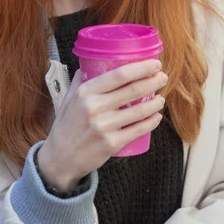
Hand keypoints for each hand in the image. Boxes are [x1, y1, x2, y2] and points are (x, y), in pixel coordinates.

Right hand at [37, 59, 166, 189]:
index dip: (141, 68)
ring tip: (161, 98)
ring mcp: (104, 127)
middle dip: (153, 82)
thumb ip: (81, 81)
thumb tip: (91, 63)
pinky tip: (156, 117)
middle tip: (163, 77)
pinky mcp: (112, 144)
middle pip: (133, 90)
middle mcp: (95, 107)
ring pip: (139, 111)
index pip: (119, 75)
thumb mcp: (68, 99)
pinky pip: (138, 130)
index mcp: (86, 93)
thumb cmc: (66, 126)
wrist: (60, 159)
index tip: (154, 64)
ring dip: (155, 103)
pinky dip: (151, 122)